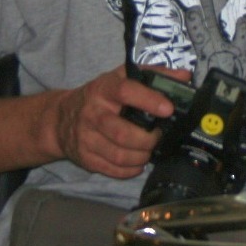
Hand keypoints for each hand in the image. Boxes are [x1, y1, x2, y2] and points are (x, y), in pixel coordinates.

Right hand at [52, 65, 188, 177]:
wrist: (61, 119)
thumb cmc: (100, 96)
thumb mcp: (121, 78)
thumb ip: (153, 75)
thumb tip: (185, 76)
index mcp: (104, 89)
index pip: (126, 91)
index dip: (149, 100)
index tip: (168, 109)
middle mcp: (92, 113)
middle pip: (123, 133)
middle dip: (148, 139)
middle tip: (158, 136)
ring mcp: (86, 138)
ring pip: (120, 156)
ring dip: (142, 156)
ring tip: (149, 149)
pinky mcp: (85, 157)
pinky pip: (113, 170)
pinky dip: (131, 170)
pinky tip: (137, 162)